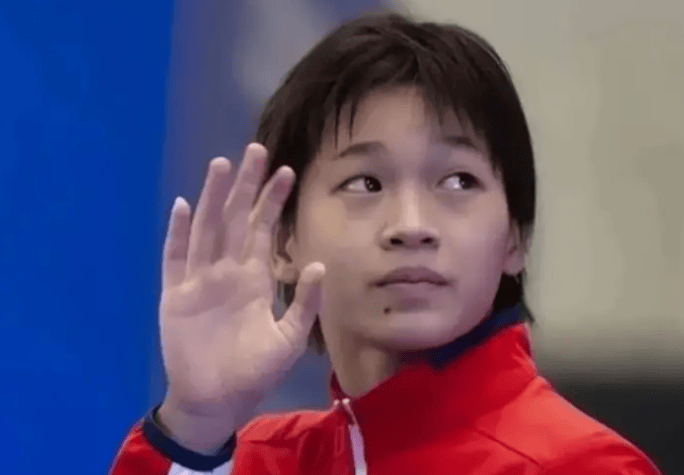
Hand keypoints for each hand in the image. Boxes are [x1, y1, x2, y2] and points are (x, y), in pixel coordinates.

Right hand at [159, 143, 323, 425]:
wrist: (217, 400)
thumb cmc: (253, 371)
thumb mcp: (288, 338)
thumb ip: (304, 302)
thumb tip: (319, 263)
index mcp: (254, 278)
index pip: (264, 230)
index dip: (272, 201)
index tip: (286, 171)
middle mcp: (227, 271)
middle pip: (236, 219)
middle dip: (246, 185)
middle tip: (256, 150)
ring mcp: (200, 280)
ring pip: (208, 229)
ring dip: (214, 198)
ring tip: (222, 165)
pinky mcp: (176, 295)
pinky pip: (176, 258)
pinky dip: (179, 233)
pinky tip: (185, 207)